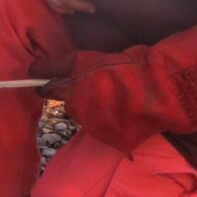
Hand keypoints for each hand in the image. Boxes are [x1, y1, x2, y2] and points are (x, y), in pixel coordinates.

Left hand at [29, 13, 196, 152]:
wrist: (160, 91)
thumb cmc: (130, 67)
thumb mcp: (93, 57)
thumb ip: (66, 66)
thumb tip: (36, 68)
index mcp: (71, 85)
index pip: (46, 87)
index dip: (45, 84)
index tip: (41, 82)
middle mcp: (77, 107)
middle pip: (70, 103)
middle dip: (79, 96)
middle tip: (101, 87)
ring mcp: (93, 126)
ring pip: (88, 117)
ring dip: (97, 110)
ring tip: (120, 99)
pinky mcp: (110, 139)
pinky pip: (106, 131)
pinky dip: (113, 124)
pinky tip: (128, 113)